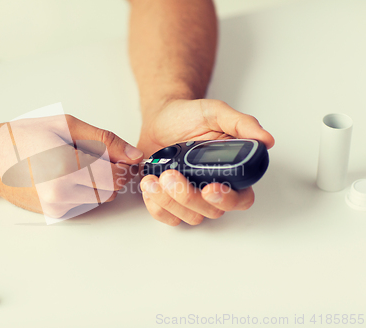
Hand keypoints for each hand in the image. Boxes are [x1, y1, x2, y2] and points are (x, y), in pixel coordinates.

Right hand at [0, 115, 142, 217]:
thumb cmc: (24, 137)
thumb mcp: (67, 126)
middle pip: (111, 191)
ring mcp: (56, 207)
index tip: (118, 154)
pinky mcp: (53, 214)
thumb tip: (134, 155)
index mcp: (66, 168)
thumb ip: (105, 141)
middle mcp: (61, 193)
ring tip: (75, 163)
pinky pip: (83, 204)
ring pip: (99, 199)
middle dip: (111, 174)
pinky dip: (83, 190)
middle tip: (94, 155)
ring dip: (98, 183)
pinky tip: (65, 175)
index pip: (116, 176)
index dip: (122, 164)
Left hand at [138, 99, 274, 225]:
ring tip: (153, 179)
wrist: (161, 117)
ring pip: (189, 216)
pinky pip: (167, 217)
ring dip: (169, 201)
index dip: (227, 200)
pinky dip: (156, 206)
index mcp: (231, 172)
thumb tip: (267, 140)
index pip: (240, 199)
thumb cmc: (189, 116)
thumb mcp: (216, 112)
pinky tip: (149, 185)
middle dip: (188, 197)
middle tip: (170, 175)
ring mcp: (190, 197)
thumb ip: (241, 123)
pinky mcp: (169, 200)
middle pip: (211, 211)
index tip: (210, 188)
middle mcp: (212, 189)